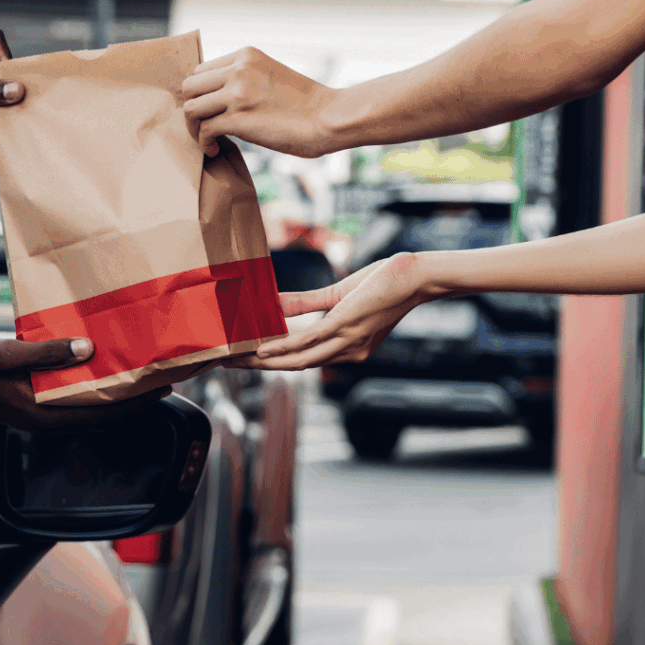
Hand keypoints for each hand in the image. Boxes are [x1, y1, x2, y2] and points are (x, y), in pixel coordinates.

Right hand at [0, 337, 170, 432]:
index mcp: (46, 414)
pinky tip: (107, 367)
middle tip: (164, 378)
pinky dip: (98, 387)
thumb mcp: (7, 354)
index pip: (104, 414)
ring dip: (119, 393)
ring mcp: (46, 413)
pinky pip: (78, 399)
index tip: (163, 388)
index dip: (137, 404)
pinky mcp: (40, 404)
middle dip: (136, 400)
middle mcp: (51, 418)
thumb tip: (86, 349)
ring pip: (93, 408)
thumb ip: (45, 353)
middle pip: (105, 414)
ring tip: (143, 372)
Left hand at [182, 47, 335, 157]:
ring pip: (191, 108)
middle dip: (193, 108)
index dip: (201, 92)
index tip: (209, 109)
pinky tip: (214, 150)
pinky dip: (204, 143)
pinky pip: (204, 130)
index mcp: (246, 56)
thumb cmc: (307, 104)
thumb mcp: (272, 75)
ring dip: (195, 128)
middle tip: (203, 125)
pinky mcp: (239, 119)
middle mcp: (238, 70)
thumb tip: (223, 97)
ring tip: (208, 140)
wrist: (328, 117)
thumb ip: (247, 78)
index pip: (202, 70)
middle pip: (190, 87)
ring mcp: (237, 93)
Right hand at [234, 252, 426, 369]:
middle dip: (259, 368)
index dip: (273, 363)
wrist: (415, 277)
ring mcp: (346, 341)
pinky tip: (262, 349)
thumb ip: (307, 303)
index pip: (304, 360)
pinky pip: (308, 340)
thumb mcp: (339, 295)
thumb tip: (276, 303)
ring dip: (264, 362)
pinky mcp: (344, 325)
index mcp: (348, 348)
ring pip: (298, 359)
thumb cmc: (384, 283)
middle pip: (295, 366)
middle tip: (228, 365)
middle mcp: (347, 352)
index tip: (244, 361)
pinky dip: (283, 347)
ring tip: (237, 360)